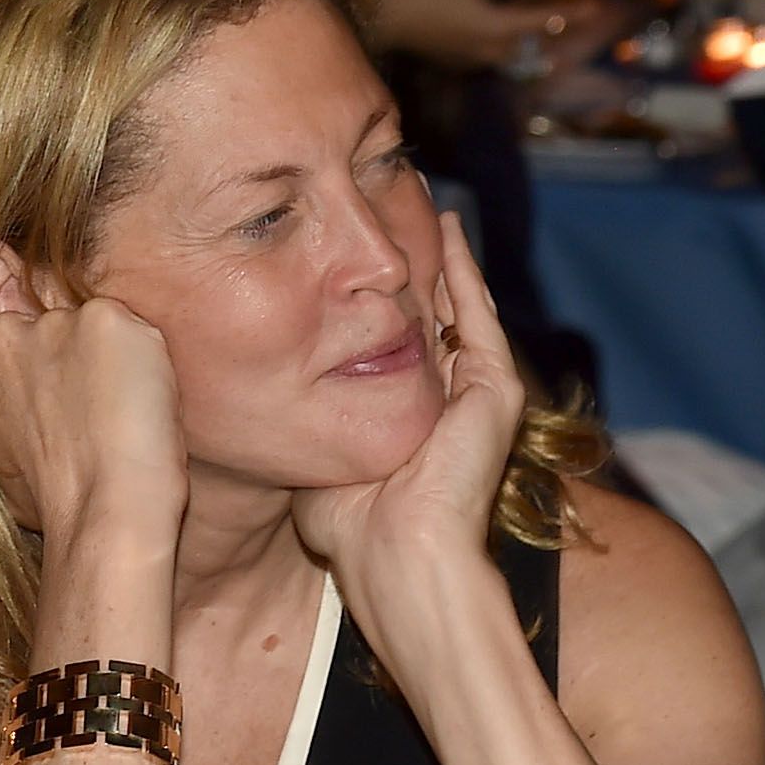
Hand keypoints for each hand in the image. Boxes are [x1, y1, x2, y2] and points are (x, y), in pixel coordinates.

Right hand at [0, 276, 187, 552]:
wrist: (105, 504)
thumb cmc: (55, 502)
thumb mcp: (1, 464)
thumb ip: (3, 425)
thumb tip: (21, 430)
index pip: (12, 353)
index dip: (43, 377)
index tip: (63, 404)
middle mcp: (6, 337)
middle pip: (47, 328)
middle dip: (69, 357)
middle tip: (96, 404)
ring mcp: (55, 323)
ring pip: (90, 326)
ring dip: (107, 355)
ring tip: (124, 407)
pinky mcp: (104, 318)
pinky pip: (131, 329)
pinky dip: (144, 356)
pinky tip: (144, 398)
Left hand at [290, 218, 523, 614]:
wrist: (399, 559)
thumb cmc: (353, 530)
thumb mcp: (320, 460)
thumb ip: (310, 424)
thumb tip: (269, 396)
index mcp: (414, 418)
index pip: (400, 347)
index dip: (380, 304)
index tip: (356, 263)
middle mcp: (450, 402)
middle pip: (432, 317)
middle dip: (413, 268)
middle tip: (395, 212)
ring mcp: (478, 394)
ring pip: (457, 307)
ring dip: (441, 256)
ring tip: (425, 204)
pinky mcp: (495, 389)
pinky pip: (475, 314)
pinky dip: (463, 270)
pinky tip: (446, 229)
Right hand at [373, 0, 607, 70]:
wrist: (391, 23)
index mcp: (497, 26)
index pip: (543, 20)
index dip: (571, 12)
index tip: (595, 7)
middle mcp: (492, 49)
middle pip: (531, 40)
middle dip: (552, 26)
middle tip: (574, 13)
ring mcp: (477, 59)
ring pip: (513, 48)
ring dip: (524, 35)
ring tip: (535, 22)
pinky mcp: (462, 62)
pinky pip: (492, 50)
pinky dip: (500, 38)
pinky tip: (492, 26)